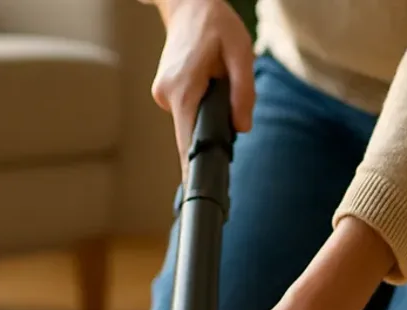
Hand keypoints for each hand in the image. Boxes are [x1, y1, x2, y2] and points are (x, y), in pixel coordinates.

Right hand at [150, 0, 254, 175]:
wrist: (188, 3)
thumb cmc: (216, 25)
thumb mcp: (241, 53)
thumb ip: (243, 92)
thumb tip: (242, 128)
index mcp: (183, 89)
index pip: (187, 142)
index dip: (194, 170)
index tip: (199, 194)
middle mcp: (166, 96)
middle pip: (192, 134)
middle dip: (213, 134)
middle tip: (231, 117)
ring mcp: (163, 95)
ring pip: (191, 122)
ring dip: (209, 117)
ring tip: (220, 84)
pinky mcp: (166, 93)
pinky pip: (188, 112)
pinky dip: (201, 109)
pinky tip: (211, 86)